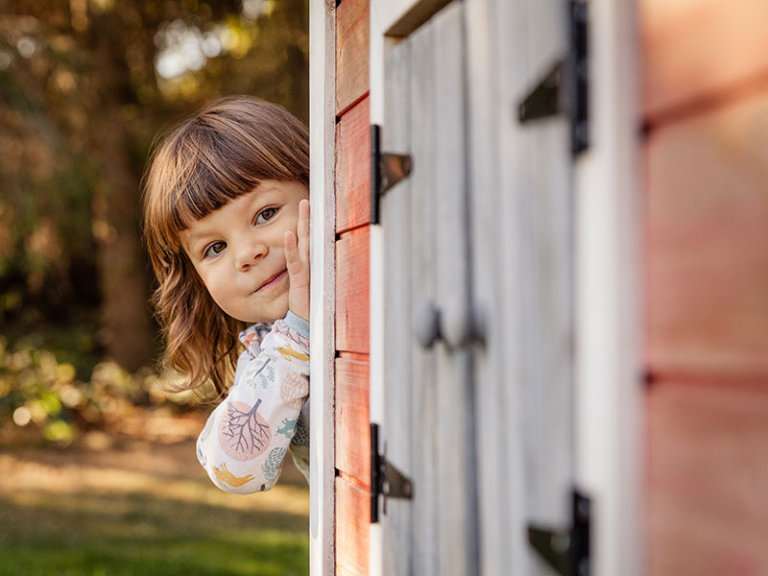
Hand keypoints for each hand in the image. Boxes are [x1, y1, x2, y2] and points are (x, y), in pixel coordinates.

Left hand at [284, 199, 309, 321]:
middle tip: (310, 196)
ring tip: (304, 204)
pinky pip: (295, 261)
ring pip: (306, 242)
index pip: (313, 237)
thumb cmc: (306, 302)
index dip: (311, 221)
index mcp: (313, 262)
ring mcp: (308, 271)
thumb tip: (302, 249)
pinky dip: (291, 247)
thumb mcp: (304, 280)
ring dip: (304, 223)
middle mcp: (314, 263)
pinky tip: (287, 233)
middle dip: (311, 216)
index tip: (312, 203)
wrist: (306, 324)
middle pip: (313, 234)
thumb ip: (304, 266)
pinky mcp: (301, 281)